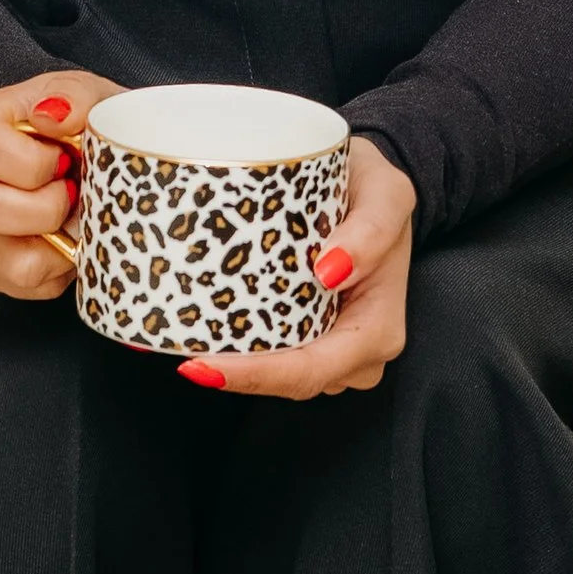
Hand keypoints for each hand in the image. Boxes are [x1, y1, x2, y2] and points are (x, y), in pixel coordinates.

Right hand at [0, 70, 121, 299]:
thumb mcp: (85, 93)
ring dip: (57, 242)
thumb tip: (55, 114)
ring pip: (10, 262)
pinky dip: (59, 267)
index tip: (66, 159)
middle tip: (71, 192)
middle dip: (43, 208)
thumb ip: (74, 96)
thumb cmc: (78, 121)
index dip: (31, 161)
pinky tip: (64, 237)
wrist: (82, 152)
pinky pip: (26, 285)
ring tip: (71, 217)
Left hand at [182, 138, 418, 399]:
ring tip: (185, 345)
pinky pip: (279, 353)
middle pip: (291, 381)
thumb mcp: (388, 193)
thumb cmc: (380, 192)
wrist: (376, 192)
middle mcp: (357, 350)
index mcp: (377, 328)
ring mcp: (335, 348)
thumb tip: (331, 269)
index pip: (312, 368)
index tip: (207, 363)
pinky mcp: (314, 334)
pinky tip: (202, 334)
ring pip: (282, 374)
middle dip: (237, 376)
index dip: (258, 375)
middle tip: (184, 359)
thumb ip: (372, 229)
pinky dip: (244, 350)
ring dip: (237, 366)